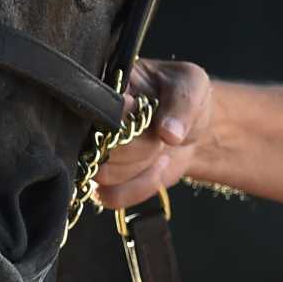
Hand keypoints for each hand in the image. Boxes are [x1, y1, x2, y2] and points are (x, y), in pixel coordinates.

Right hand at [92, 58, 213, 209]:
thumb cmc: (185, 97)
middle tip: (160, 131)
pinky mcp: (104, 180)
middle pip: (99, 145)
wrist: (191, 128)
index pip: (95, 107)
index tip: (141, 110)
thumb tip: (168, 132)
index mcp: (104, 87)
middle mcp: (91, 121)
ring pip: (103, 173)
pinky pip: (110, 196)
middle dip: (141, 145)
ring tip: (160, 145)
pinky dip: (140, 187)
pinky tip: (160, 166)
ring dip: (141, 165)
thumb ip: (182, 102)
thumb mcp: (191, 85)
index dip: (122, 117)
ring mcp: (94, 153)